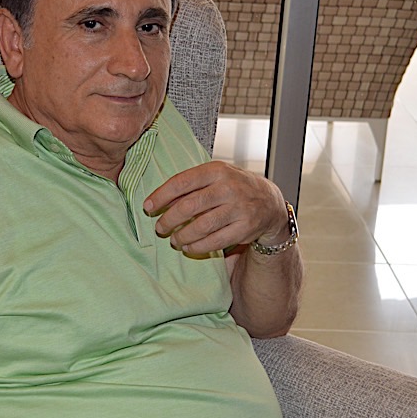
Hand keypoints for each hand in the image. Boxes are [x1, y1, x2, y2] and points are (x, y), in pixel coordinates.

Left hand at [144, 161, 289, 254]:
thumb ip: (190, 185)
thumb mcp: (215, 176)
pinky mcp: (244, 228)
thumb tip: (158, 199)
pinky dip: (198, 246)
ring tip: (174, 240)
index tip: (148, 206)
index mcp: (217, 170)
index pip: (182, 182)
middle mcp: (228, 188)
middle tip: (159, 228)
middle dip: (169, 220)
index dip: (161, 196)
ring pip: (201, 227)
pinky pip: (215, 241)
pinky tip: (189, 246)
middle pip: (189, 206)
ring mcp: (238, 209)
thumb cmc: (233, 187)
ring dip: (182, 236)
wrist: (268, 201)